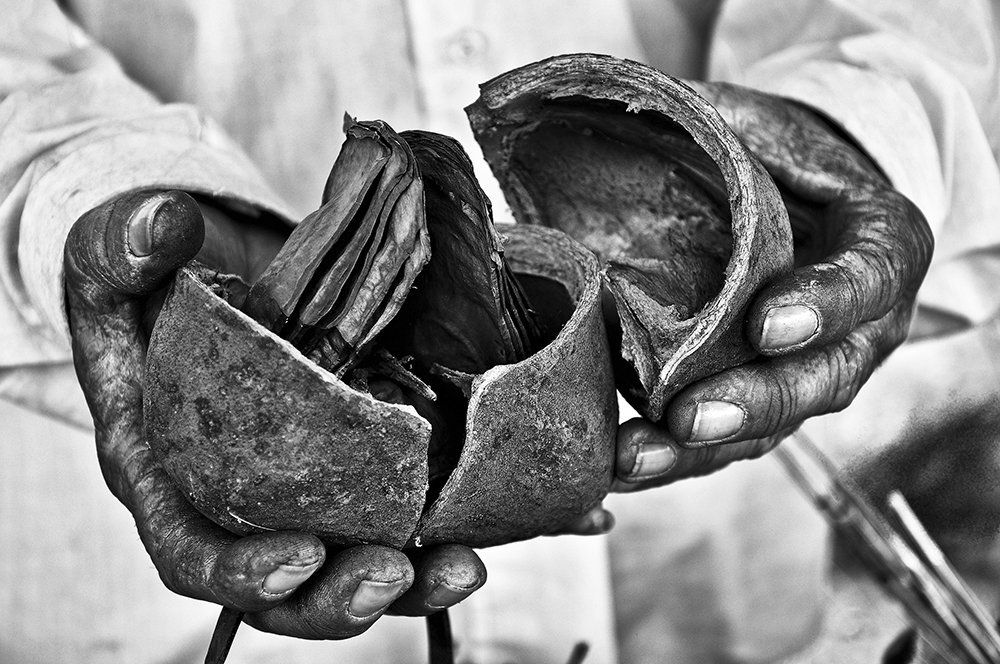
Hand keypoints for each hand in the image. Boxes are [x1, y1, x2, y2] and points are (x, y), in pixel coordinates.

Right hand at [65, 190, 485, 637]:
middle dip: (332, 598)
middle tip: (387, 577)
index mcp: (165, 474)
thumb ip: (117, 248)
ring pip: (341, 573)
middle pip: (277, 589)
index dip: (235, 572)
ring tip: (455, 570)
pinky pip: (391, 526)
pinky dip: (433, 543)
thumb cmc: (158, 279)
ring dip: (403, 585)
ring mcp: (298, 496)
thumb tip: (162, 227)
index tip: (294, 559)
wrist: (221, 277)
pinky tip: (473, 542)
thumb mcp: (116, 255)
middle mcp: (234, 503)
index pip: (188, 549)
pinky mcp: (351, 475)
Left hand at [614, 82, 933, 489]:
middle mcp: (860, 326)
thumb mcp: (774, 125)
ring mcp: (812, 369)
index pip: (867, 278)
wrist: (797, 194)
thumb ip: (733, 128)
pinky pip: (727, 437)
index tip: (768, 325)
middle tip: (691, 419)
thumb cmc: (786, 155)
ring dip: (699, 451)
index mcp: (880, 246)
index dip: (824, 305)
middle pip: (819, 380)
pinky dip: (674, 455)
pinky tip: (621, 465)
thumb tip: (645, 118)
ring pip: (769, 427)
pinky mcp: (761, 394)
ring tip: (636, 460)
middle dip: (753, 404)